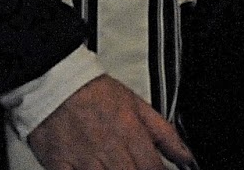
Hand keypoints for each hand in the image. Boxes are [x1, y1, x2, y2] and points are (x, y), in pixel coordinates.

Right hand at [28, 74, 196, 169]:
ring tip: (115, 165)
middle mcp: (109, 148)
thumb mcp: (138, 106)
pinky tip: (92, 169)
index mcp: (130, 133)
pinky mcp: (59, 165)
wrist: (57, 82)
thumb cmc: (96, 93)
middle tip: (131, 165)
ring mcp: (83, 159)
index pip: (153, 168)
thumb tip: (186, 156)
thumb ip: (165, 135)